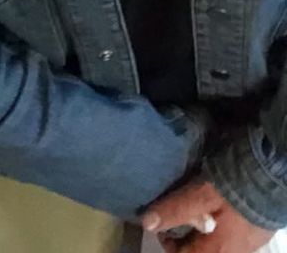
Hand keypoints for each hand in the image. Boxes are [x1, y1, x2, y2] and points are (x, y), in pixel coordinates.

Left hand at [142, 179, 274, 252]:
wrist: (275, 175)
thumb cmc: (235, 189)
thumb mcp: (201, 195)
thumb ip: (175, 210)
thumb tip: (147, 222)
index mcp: (217, 251)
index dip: (169, 245)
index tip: (162, 226)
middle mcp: (232, 252)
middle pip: (201, 252)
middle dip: (185, 238)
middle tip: (175, 214)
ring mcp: (247, 243)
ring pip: (215, 245)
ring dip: (201, 232)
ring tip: (191, 208)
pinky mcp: (257, 230)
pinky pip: (230, 235)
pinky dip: (217, 226)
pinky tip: (214, 206)